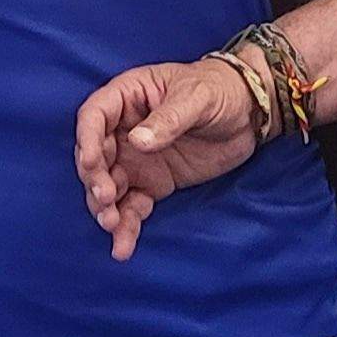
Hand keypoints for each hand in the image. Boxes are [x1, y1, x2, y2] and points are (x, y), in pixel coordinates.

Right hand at [73, 57, 265, 261]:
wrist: (249, 113)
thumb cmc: (219, 89)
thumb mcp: (198, 97)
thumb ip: (169, 118)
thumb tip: (137, 141)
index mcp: (128, 97)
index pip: (94, 116)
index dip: (87, 139)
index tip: (90, 163)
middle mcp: (124, 130)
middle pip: (96, 156)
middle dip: (95, 180)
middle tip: (106, 199)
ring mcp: (136, 159)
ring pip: (109, 186)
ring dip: (105, 207)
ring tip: (111, 226)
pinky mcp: (153, 184)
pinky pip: (132, 206)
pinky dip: (126, 226)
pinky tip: (122, 246)